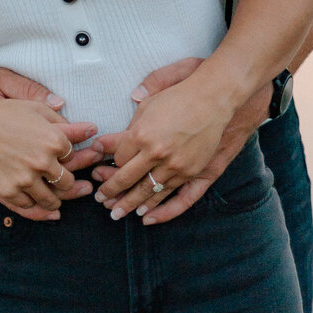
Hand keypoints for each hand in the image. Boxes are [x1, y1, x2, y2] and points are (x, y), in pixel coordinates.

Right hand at [0, 99, 98, 221]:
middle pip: (68, 183)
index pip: (73, 158)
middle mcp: (43, 162)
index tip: (66, 158)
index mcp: (54, 140)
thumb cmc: (6, 114)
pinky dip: (35, 208)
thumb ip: (66, 123)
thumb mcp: (37, 111)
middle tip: (72, 186)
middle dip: (69, 184)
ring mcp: (26, 179)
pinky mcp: (9, 192)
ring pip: (51, 200)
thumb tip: (93, 129)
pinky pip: (29, 207)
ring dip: (55, 200)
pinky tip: (39, 205)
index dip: (70, 158)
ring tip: (56, 199)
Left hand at [95, 81, 271, 224]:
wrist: (214, 99)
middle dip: (109, 191)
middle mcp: (156, 152)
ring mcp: (175, 165)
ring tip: (115, 213)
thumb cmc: (179, 96)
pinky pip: (171, 196)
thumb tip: (103, 139)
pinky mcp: (192, 172)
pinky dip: (157, 208)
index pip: (118, 158)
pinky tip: (144, 216)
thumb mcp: (148, 103)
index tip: (103, 166)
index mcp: (141, 133)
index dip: (110, 163)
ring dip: (128, 204)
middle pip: (126, 179)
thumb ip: (126, 123)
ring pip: (146, 192)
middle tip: (99, 200)